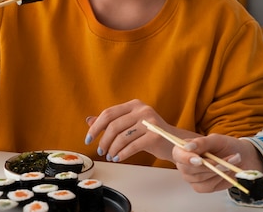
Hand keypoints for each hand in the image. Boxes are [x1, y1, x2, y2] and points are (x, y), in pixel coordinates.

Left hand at [84, 99, 198, 162]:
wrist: (173, 142)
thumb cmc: (150, 133)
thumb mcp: (130, 124)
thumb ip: (112, 121)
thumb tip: (89, 120)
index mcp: (135, 104)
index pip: (109, 113)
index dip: (96, 127)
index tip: (88, 139)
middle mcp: (143, 110)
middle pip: (114, 126)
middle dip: (104, 141)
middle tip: (101, 151)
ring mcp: (150, 122)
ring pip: (122, 137)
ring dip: (112, 150)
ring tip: (111, 156)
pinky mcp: (155, 136)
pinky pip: (132, 146)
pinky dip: (122, 154)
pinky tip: (119, 158)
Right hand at [172, 134, 262, 192]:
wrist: (240, 156)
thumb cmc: (226, 146)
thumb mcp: (216, 139)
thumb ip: (202, 142)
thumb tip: (188, 147)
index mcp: (185, 149)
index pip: (178, 154)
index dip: (186, 158)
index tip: (199, 160)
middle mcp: (185, 164)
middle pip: (188, 170)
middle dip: (209, 166)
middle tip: (225, 161)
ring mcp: (192, 177)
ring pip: (199, 179)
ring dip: (218, 171)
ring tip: (231, 162)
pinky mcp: (201, 187)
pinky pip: (207, 187)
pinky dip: (219, 179)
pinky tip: (226, 172)